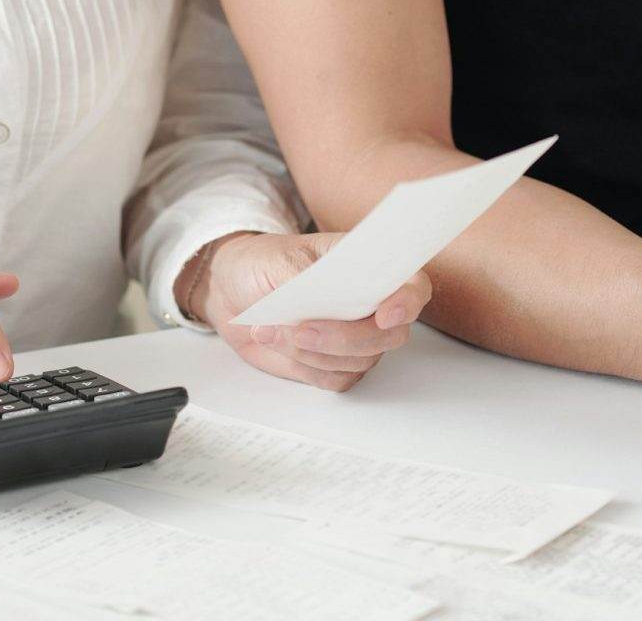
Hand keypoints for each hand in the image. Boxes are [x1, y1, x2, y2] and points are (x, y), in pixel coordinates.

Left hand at [178, 231, 430, 390]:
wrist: (229, 290)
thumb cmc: (260, 263)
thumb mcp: (279, 262)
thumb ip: (308, 284)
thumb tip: (324, 305)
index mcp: (366, 266)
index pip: (412, 286)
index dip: (407, 303)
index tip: (383, 316)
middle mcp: (369, 304)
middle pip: (390, 335)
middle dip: (344, 338)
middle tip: (300, 329)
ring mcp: (355, 337)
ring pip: (360, 361)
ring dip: (313, 351)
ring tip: (271, 328)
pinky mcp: (334, 363)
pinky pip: (336, 379)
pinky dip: (304, 366)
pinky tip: (276, 341)